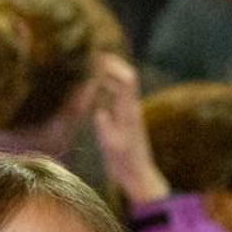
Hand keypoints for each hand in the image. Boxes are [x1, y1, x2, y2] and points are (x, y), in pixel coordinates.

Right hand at [89, 53, 169, 205]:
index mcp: (129, 111)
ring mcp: (130, 112)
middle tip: (94, 57)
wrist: (138, 175)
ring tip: (92, 69)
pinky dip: (108, 88)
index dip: (113, 66)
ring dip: (110, 74)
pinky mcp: (127, 119)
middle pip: (127, 77)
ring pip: (123, 86)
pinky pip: (118, 96)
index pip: (127, 79)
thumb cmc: (123, 162)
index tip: (97, 58)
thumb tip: (99, 109)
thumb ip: (105, 125)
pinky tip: (97, 89)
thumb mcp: (110, 145)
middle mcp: (132, 108)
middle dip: (112, 64)